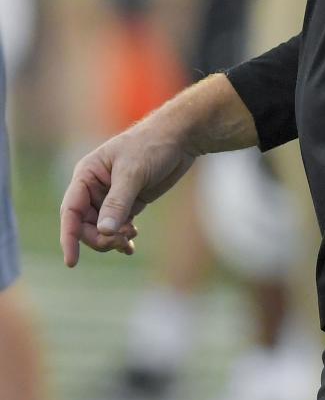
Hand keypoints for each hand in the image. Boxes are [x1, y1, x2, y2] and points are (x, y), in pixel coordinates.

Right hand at [60, 119, 196, 266]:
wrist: (180, 137)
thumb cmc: (152, 146)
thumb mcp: (133, 173)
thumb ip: (117, 203)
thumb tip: (103, 231)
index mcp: (87, 174)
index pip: (70, 211)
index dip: (69, 237)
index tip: (73, 262)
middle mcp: (94, 186)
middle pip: (85, 225)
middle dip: (100, 238)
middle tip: (121, 240)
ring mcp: (111, 195)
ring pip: (101, 228)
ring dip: (112, 239)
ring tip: (131, 238)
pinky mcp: (129, 201)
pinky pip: (118, 226)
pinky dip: (122, 237)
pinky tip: (131, 246)